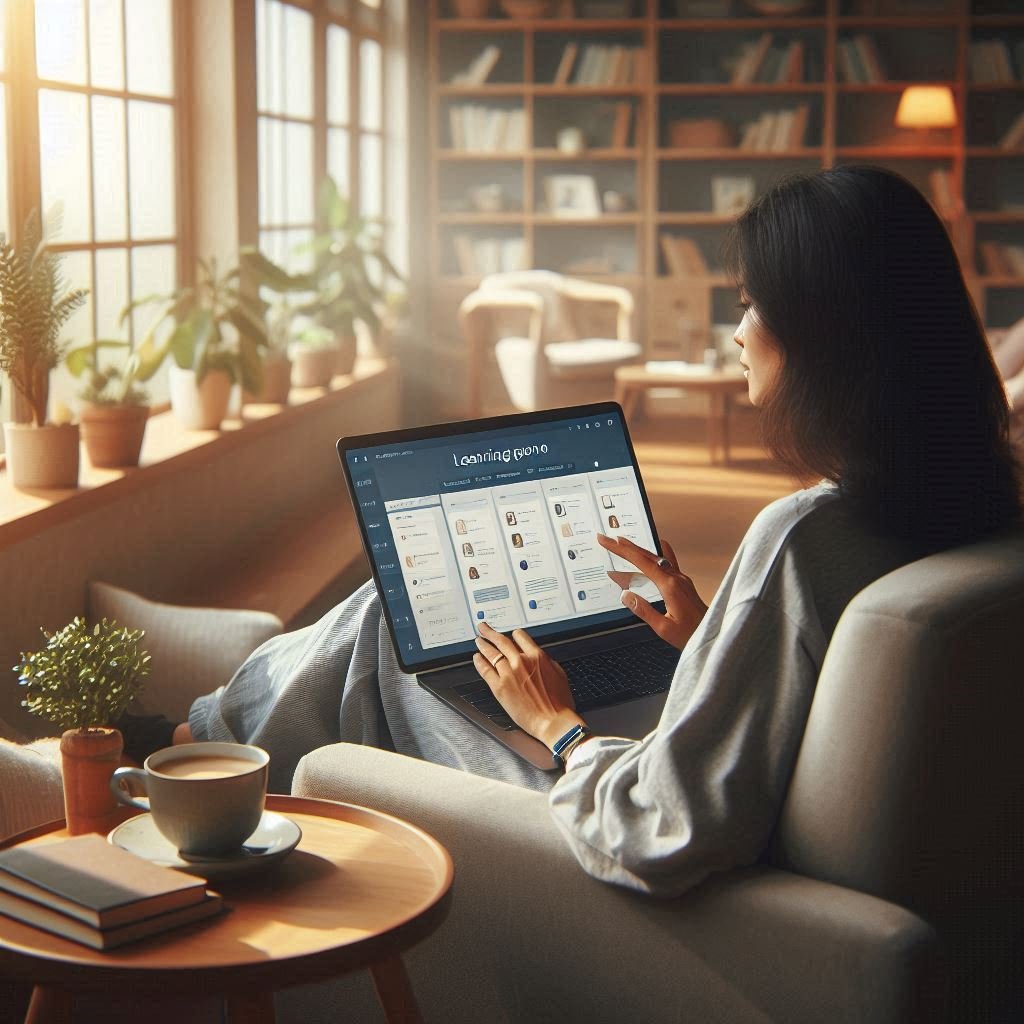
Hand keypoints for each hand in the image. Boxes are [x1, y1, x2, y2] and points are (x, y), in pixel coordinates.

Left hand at [473, 622, 583, 750]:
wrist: (553, 721)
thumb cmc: (559, 703)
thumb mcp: (559, 673)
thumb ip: (545, 661)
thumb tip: (538, 656)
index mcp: (537, 656)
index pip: (520, 637)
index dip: (513, 635)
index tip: (510, 635)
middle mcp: (521, 662)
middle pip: (501, 641)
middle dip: (490, 633)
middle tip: (483, 628)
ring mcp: (508, 674)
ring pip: (491, 653)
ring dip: (483, 644)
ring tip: (478, 641)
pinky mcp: (499, 688)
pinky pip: (485, 670)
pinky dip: (479, 662)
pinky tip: (477, 658)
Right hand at [597, 535, 706, 650]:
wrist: (714, 634)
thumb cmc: (692, 634)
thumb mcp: (664, 628)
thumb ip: (644, 610)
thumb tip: (626, 595)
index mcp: (670, 586)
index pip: (641, 562)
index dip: (622, 550)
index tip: (608, 541)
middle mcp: (676, 578)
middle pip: (647, 555)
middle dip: (625, 546)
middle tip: (607, 539)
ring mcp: (681, 579)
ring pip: (655, 557)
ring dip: (637, 549)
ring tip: (621, 544)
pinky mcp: (683, 583)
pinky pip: (665, 563)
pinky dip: (652, 556)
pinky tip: (650, 553)